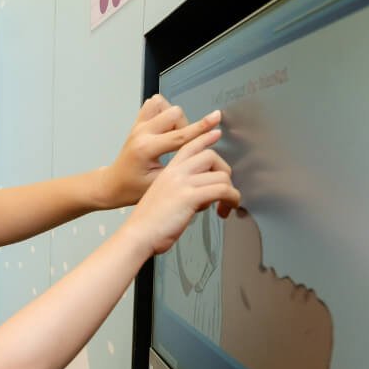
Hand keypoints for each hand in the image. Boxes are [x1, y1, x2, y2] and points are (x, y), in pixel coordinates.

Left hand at [97, 95, 222, 208]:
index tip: (216, 122)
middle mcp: (141, 133)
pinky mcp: (137, 123)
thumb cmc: (132, 189)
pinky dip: (164, 111)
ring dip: (175, 118)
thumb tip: (204, 157)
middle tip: (184, 145)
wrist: (113, 184)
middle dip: (186, 127)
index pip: (179, 136)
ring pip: (165, 106)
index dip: (201, 129)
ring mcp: (138, 126)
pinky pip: (154, 104)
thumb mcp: (159, 183)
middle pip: (174, 114)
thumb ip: (181, 168)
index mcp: (146, 149)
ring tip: (173, 136)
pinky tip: (165, 127)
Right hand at [121, 127, 240, 255]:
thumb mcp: (162, 199)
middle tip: (224, 190)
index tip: (216, 133)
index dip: (205, 137)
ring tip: (225, 206)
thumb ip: (179, 191)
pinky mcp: (190, 196)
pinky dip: (232, 199)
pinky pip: (223, 190)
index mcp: (167, 172)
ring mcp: (182, 183)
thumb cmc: (147, 224)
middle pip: (211, 156)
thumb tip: (201, 197)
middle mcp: (175, 173)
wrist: (136, 235)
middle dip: (224, 172)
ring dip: (230, 192)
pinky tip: (227, 209)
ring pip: (221, 176)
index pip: (189, 145)